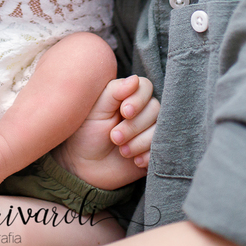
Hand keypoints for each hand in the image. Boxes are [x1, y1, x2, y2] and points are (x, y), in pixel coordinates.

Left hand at [53, 75, 157, 189]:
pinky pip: (162, 149)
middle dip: (134, 126)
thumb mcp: (96, 109)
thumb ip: (114, 91)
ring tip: (122, 151)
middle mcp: (143, 111)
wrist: (84, 165)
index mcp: (128, 96)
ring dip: (140, 142)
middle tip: (114, 137)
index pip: (145, 87)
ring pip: (160, 130)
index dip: (139, 99)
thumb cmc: (87, 131)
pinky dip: (148, 156)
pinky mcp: (154, 151)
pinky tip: (134, 160)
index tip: (124, 112)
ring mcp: (150, 131)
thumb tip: (134, 80)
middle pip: (155, 109)